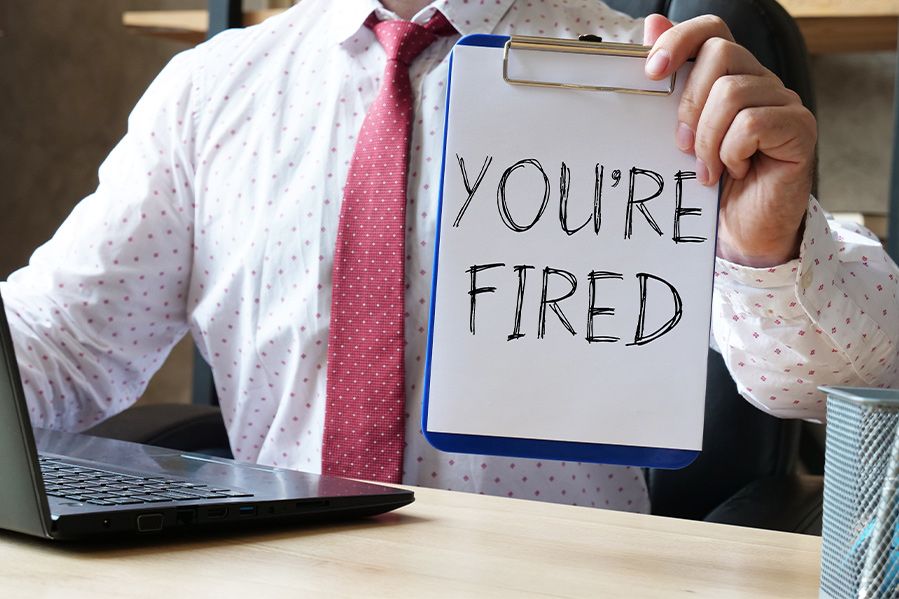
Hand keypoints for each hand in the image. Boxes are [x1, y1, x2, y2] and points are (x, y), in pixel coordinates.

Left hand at [643, 15, 816, 267]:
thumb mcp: (677, 132)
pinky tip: (734, 172)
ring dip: (708, 138)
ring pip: (733, 93)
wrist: (738, 231)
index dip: (681, 39)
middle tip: (681, 146)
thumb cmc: (708, 184)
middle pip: (722, 54)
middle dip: (689, 104)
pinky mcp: (800, 128)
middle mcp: (761, 81)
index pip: (712, 30)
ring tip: (706, 169)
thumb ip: (668, 84)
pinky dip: (731, 152)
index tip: (652, 72)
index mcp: (731, 75)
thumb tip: (651, 24)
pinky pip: (752, 124)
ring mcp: (784, 102)